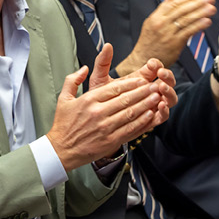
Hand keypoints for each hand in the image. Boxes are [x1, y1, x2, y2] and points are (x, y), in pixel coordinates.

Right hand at [48, 44, 170, 170]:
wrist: (61, 150)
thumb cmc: (63, 124)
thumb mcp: (63, 98)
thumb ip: (73, 80)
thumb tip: (85, 68)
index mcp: (88, 100)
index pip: (114, 88)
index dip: (131, 83)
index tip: (142, 80)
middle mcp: (98, 113)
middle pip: (126, 99)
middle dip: (143, 91)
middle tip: (155, 85)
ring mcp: (105, 128)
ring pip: (130, 113)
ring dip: (146, 105)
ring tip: (157, 98)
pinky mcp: (110, 141)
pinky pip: (130, 129)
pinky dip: (142, 122)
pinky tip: (150, 115)